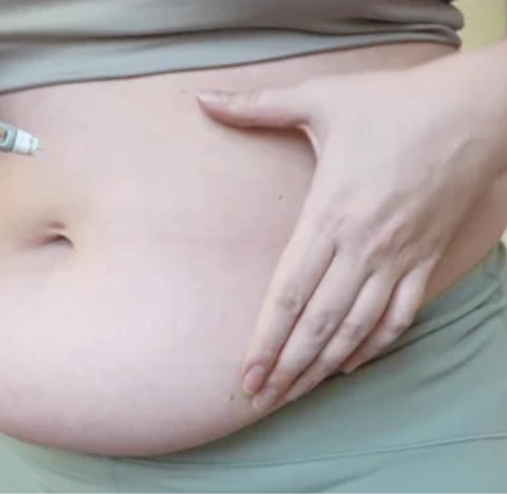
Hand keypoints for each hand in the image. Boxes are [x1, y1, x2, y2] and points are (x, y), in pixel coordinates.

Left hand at [197, 57, 506, 411]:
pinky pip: (400, 315)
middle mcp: (363, 247)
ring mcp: (398, 258)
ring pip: (356, 328)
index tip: (246, 374)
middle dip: (287, 366)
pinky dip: (375, 344)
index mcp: (330, 215)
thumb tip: (202, 98)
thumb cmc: (394, 103)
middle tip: (260, 400)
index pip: (289, 293)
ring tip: (296, 394)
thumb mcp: (320, 97)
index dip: (265, 339)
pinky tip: (351, 364)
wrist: (476, 109)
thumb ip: (256, 105)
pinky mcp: (426, 258)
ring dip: (323, 366)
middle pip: (317, 323)